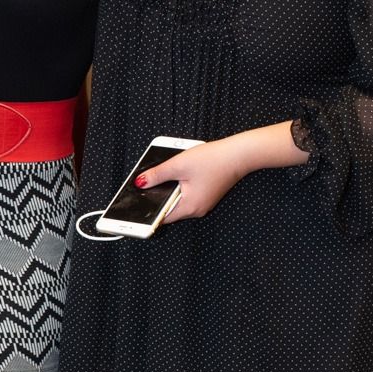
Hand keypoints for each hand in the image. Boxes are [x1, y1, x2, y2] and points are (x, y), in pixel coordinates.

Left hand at [134, 137, 252, 221]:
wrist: (238, 155)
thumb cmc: (213, 160)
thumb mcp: (178, 165)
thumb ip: (157, 175)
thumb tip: (140, 182)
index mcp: (189, 207)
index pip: (161, 217)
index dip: (147, 214)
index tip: (134, 213)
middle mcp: (196, 210)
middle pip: (168, 208)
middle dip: (157, 197)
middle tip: (146, 185)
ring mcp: (202, 203)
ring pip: (177, 201)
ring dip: (169, 190)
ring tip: (168, 175)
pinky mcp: (205, 196)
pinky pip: (186, 195)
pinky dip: (179, 187)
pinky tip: (180, 174)